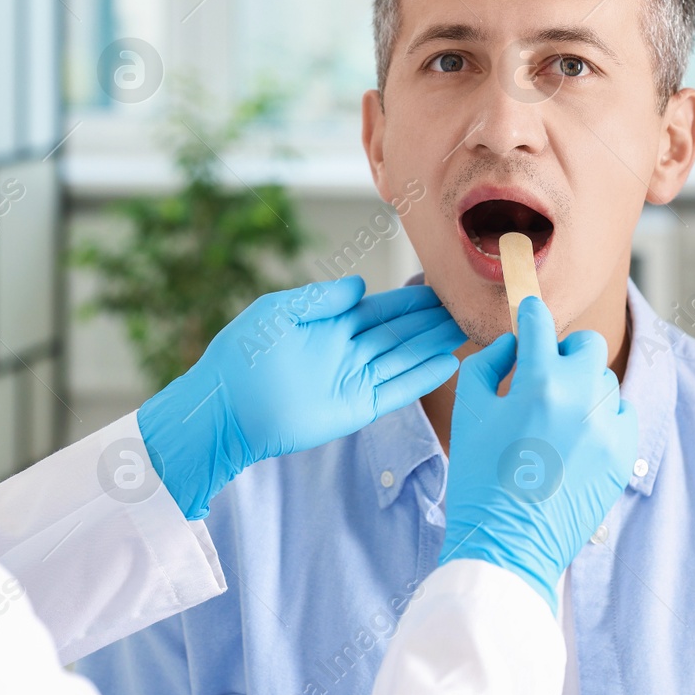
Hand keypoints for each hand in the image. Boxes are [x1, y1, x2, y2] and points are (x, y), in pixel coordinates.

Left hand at [138, 276, 465, 518]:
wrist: (225, 408)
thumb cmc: (242, 355)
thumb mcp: (277, 312)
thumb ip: (318, 299)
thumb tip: (360, 286)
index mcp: (332, 323)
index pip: (383, 309)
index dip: (413, 300)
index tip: (442, 289)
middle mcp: (350, 350)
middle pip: (402, 333)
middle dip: (433, 321)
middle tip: (468, 308)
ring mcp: (355, 379)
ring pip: (405, 359)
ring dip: (435, 345)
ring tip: (466, 331)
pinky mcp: (356, 408)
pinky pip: (396, 391)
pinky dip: (421, 379)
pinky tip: (447, 364)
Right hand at [439, 296, 637, 612]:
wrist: (507, 545)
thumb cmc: (478, 480)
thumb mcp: (468, 412)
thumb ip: (488, 363)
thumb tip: (513, 343)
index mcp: (538, 382)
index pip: (541, 323)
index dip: (531, 314)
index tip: (529, 314)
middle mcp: (581, 398)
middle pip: (588, 345)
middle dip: (565, 352)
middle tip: (543, 375)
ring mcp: (608, 429)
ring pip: (605, 383)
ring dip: (582, 389)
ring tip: (555, 419)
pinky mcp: (624, 456)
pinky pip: (623, 417)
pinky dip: (603, 419)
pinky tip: (576, 439)